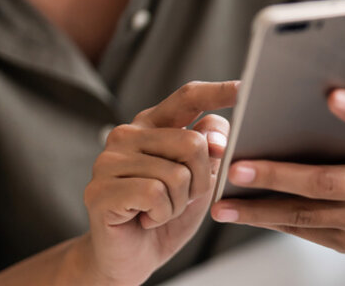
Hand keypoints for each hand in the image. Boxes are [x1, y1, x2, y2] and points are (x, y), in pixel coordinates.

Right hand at [80, 81, 236, 284]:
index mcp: (153, 125)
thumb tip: (216, 138)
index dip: (218, 92)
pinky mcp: (100, 189)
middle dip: (200, 181)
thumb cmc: (166, 214)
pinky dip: (162, 214)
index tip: (244, 87)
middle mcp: (127, 134)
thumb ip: (210, 151)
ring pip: (177, 174)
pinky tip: (146, 219)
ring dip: (179, 203)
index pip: (189, 98)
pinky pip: (155, 194)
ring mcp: (109, 160)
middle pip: (193, 143)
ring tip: (160, 210)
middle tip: (180, 198)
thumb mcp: (200, 179)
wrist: (131, 256)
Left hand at [209, 89, 344, 253]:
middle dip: (276, 176)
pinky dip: (268, 220)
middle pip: (325, 181)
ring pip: (304, 214)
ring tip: (221, 204)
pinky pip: (302, 231)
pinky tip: (240, 213)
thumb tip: (283, 107)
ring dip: (258, 210)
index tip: (333, 95)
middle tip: (236, 169)